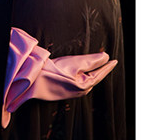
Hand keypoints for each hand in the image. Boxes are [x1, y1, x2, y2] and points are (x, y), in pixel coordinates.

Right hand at [2, 27, 116, 127]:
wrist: (34, 81)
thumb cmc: (53, 72)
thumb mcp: (74, 63)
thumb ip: (91, 60)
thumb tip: (105, 57)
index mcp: (84, 86)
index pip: (100, 74)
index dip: (107, 66)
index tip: (114, 60)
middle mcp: (80, 91)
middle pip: (94, 78)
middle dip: (100, 70)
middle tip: (107, 62)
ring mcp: (72, 91)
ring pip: (86, 80)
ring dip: (92, 72)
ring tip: (97, 66)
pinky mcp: (65, 90)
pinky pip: (78, 82)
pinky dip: (83, 75)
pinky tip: (81, 72)